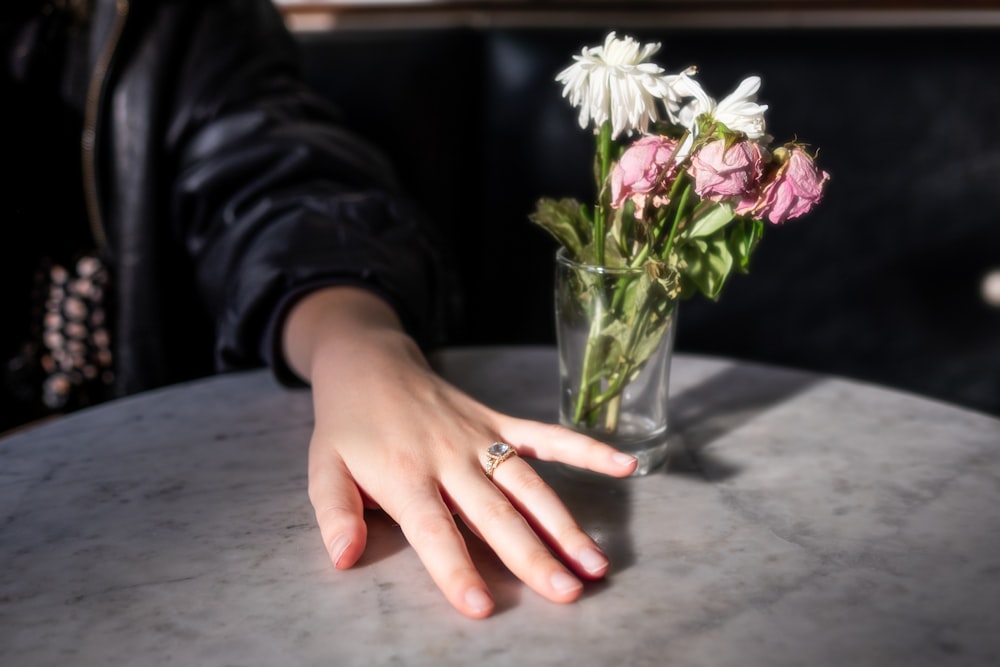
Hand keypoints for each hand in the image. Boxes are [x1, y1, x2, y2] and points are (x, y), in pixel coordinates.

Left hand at [282, 287, 637, 618]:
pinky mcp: (497, 420)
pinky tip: (624, 465)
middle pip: (495, 513)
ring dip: (563, 523)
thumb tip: (344, 558)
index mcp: (403, 475)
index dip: (455, 569)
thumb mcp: (322, 467)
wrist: (370, 362)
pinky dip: (585, 448)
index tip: (481, 607)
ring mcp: (478, 436)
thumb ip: (334, 513)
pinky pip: (546, 435)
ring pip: (528, 484)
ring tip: (595, 563)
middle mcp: (448, 457)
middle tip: (567, 593)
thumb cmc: (347, 424)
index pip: (433, 531)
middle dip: (532, 555)